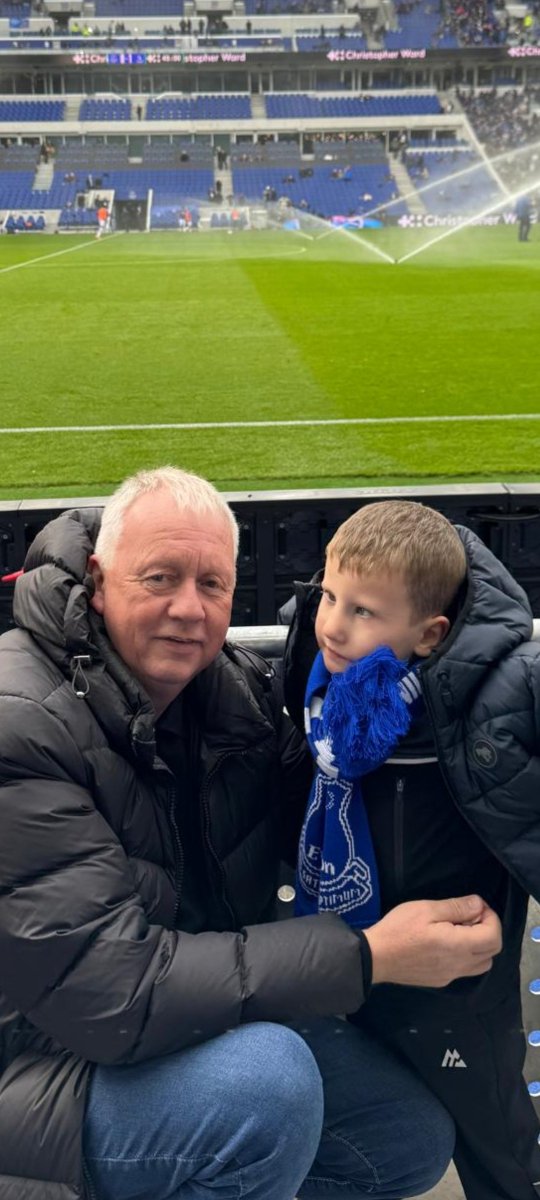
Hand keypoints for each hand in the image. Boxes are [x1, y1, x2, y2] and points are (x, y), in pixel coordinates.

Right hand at [364, 895, 501, 987]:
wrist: (375, 958)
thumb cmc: (399, 929)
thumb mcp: (426, 909)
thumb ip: (457, 907)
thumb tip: (479, 905)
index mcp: (459, 946)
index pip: (494, 936)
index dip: (491, 918)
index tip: (475, 906)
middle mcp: (459, 965)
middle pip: (492, 951)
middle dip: (488, 930)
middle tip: (469, 916)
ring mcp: (450, 976)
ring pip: (481, 964)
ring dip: (479, 945)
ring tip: (459, 930)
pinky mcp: (440, 981)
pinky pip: (465, 970)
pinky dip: (466, 955)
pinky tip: (446, 943)